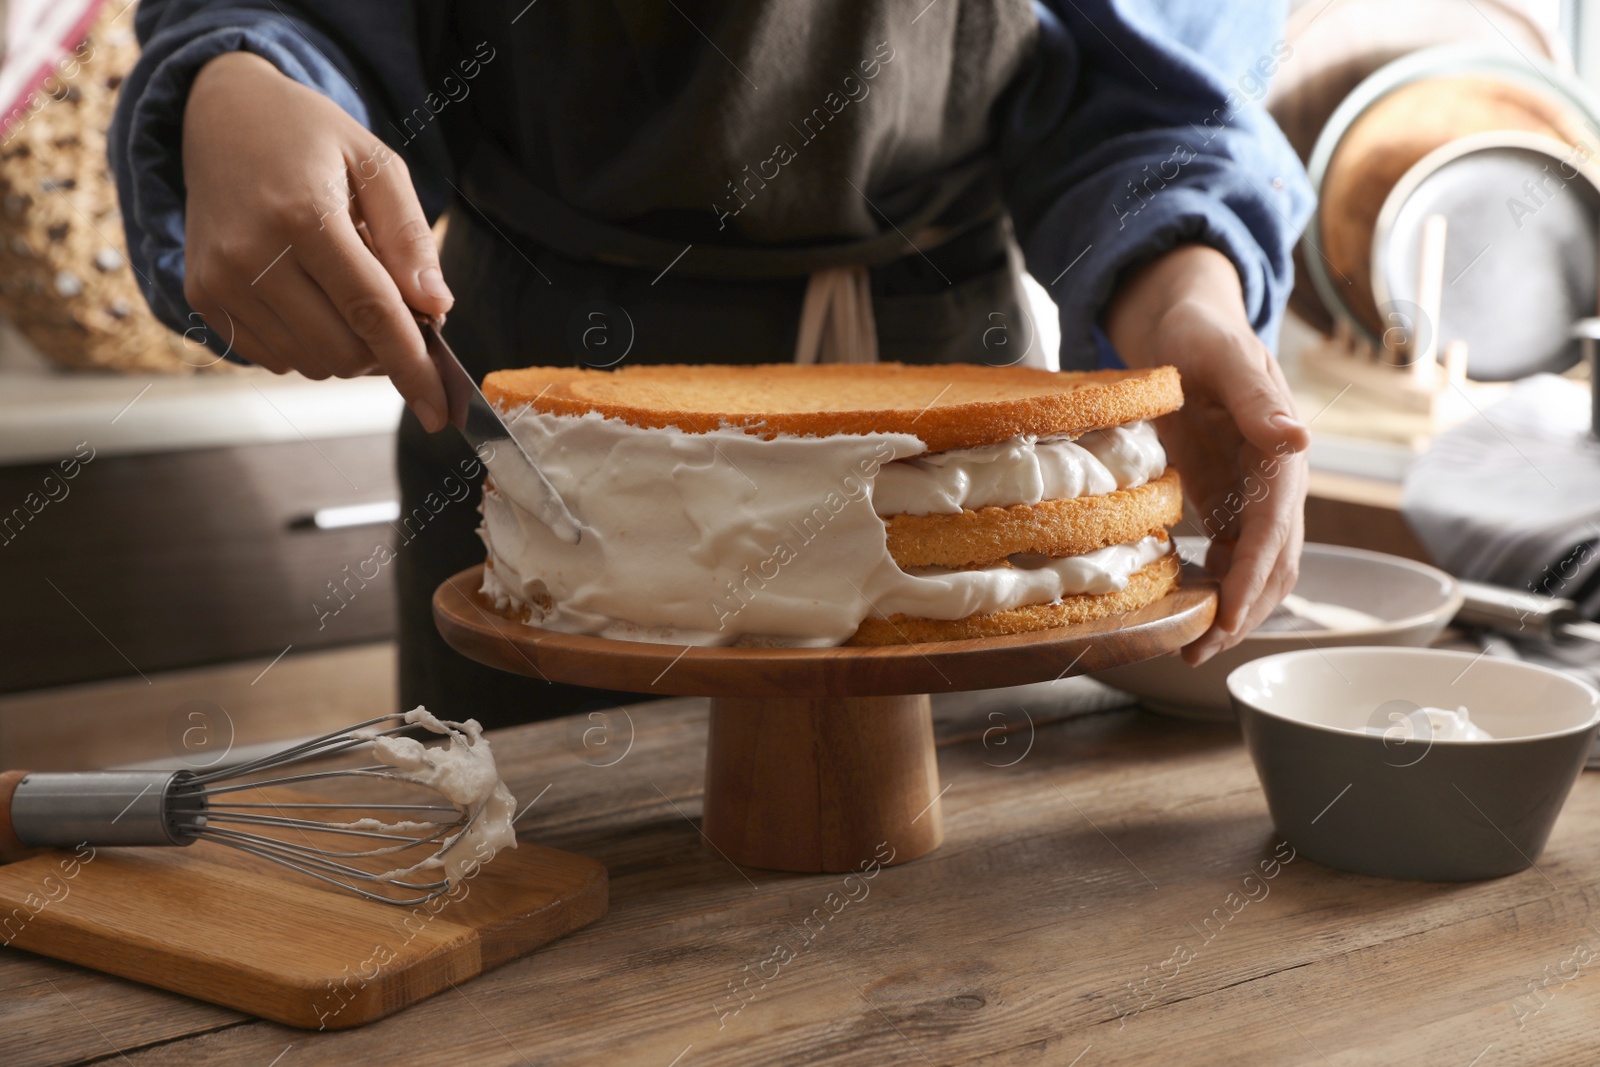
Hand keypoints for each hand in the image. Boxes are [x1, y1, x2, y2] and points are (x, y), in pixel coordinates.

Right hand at [181, 51, 452, 429]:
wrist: (219, 116)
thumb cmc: (309, 138)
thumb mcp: (376, 164)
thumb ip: (410, 238)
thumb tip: (437, 308)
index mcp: (302, 216)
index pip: (372, 312)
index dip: (413, 367)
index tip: (440, 410)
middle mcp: (251, 255)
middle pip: (343, 351)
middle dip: (385, 352)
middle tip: (398, 311)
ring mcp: (220, 281)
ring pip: (311, 363)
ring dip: (348, 348)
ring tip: (346, 287)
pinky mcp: (202, 297)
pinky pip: (276, 358)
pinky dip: (309, 344)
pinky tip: (310, 296)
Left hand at [1105, 244, 1308, 663]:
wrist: (1185, 324)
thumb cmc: (1202, 332)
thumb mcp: (1223, 354)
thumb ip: (1257, 396)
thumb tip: (1300, 440)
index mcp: (1279, 451)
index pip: (1275, 527)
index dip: (1254, 575)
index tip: (1229, 615)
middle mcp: (1275, 480)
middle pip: (1275, 560)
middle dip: (1244, 610)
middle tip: (1200, 652)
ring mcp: (1254, 494)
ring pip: (1259, 566)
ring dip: (1234, 608)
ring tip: (1193, 646)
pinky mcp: (1229, 499)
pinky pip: (1233, 554)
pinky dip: (1219, 587)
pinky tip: (1189, 609)